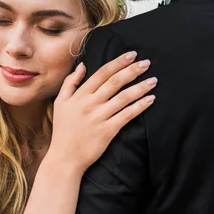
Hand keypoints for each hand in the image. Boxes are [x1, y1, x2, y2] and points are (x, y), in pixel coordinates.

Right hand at [49, 51, 156, 173]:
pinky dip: (140, 106)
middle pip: (115, 82)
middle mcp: (90, 104)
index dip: (118, 62)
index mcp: (80, 95)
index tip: (132, 55)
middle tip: (147, 63)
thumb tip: (83, 65)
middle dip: (133, 70)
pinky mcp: (108, 131)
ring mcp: (99, 117)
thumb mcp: (60, 103)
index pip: (102, 73)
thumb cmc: (62, 131)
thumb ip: (70, 83)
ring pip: (124, 97)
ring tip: (153, 80)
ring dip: (140, 87)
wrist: (64, 158)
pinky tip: (150, 99)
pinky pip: (127, 115)